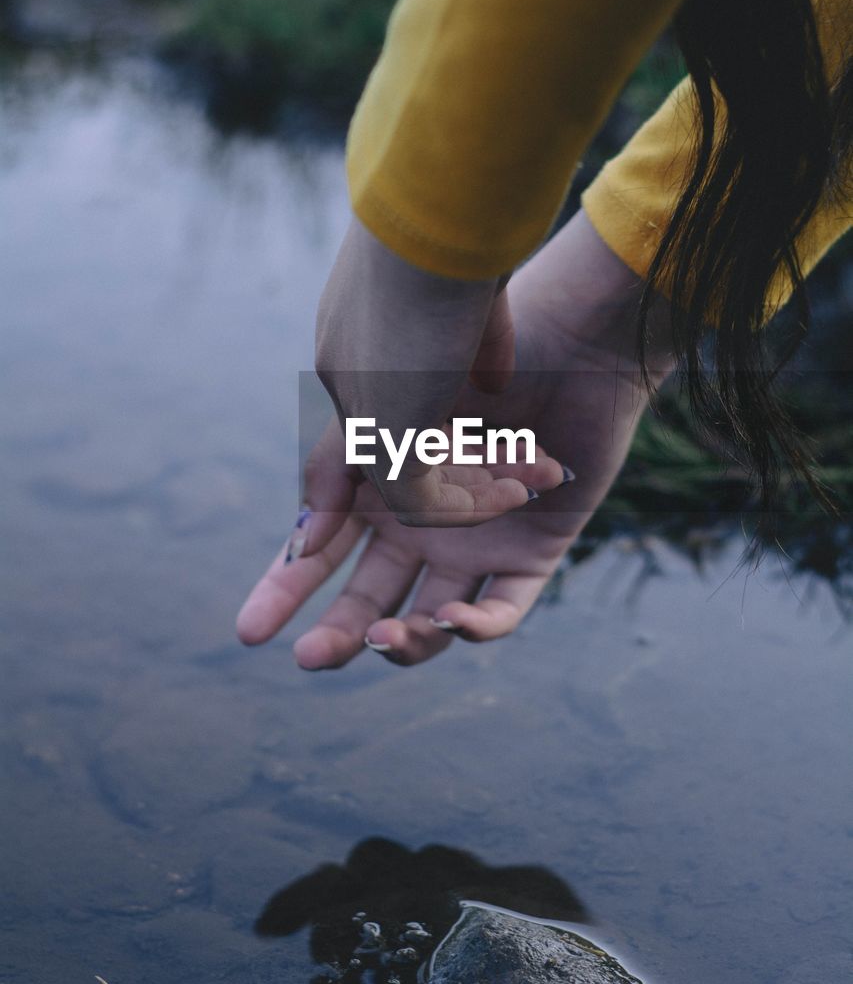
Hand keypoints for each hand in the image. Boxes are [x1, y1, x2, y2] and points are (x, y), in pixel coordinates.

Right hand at [236, 211, 674, 665]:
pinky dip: (478, 625)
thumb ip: (340, 482)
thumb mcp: (376, 410)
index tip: (249, 632)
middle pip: (372, 591)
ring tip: (388, 637)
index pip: (319, 550)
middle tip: (312, 658)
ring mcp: (480, 535)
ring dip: (407, 637)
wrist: (561, 325)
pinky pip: (504, 606)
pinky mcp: (537, 548)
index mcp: (372, 479)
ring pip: (433, 610)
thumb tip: (303, 544)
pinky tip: (453, 618)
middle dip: (339, 629)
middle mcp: (422, 514)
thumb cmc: (459, 355)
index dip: (283, 590)